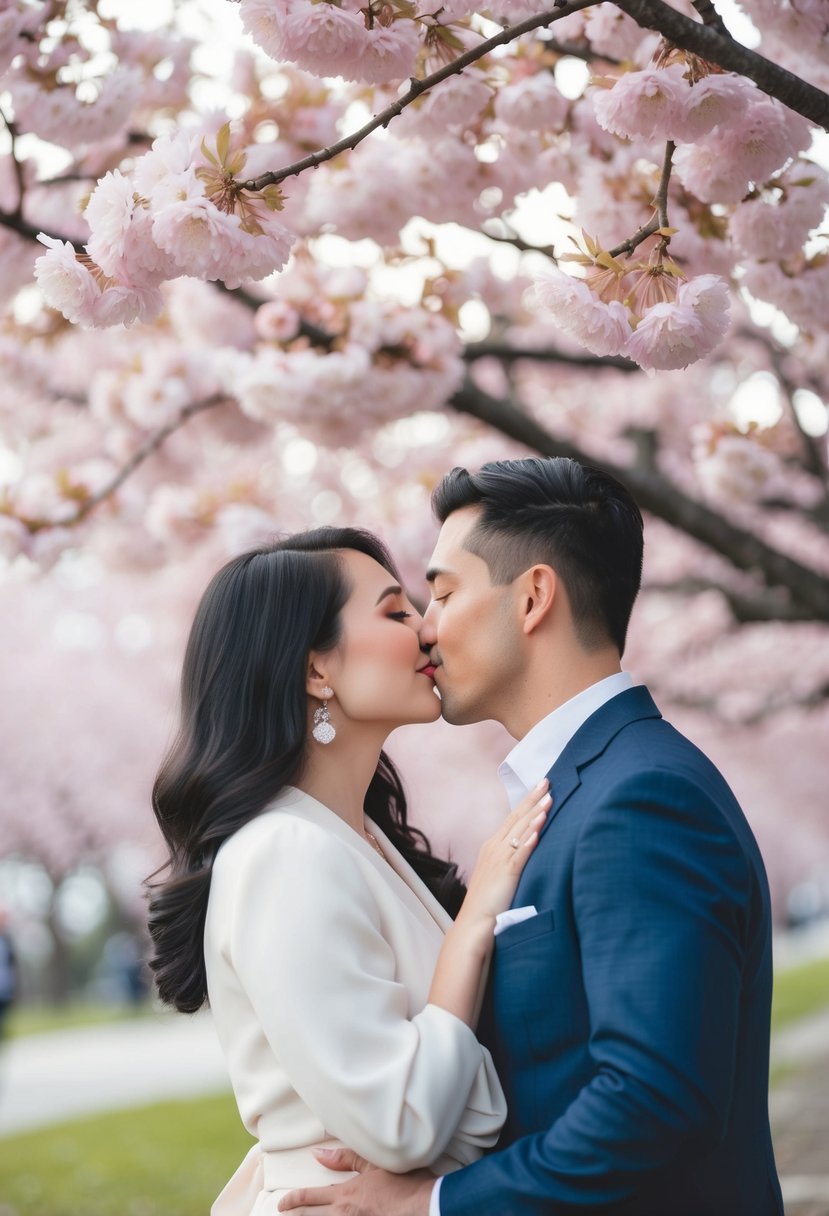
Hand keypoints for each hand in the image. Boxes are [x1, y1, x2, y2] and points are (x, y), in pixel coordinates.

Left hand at [277, 1147, 432, 1214]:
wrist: (425, 1206)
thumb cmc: (404, 1183)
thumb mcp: (375, 1164)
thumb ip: (347, 1159)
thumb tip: (319, 1154)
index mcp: (346, 1195)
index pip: (311, 1197)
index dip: (293, 1200)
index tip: (282, 1203)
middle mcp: (345, 1214)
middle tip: (282, 1215)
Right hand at [457, 778, 550, 933]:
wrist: (474, 924)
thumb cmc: (487, 903)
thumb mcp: (497, 875)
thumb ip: (508, 860)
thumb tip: (524, 849)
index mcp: (491, 846)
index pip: (512, 818)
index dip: (527, 801)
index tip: (540, 787)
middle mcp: (494, 847)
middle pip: (517, 817)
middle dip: (533, 798)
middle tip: (547, 781)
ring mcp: (499, 858)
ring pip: (520, 830)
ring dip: (536, 813)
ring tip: (549, 798)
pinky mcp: (507, 872)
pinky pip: (520, 852)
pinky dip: (530, 838)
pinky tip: (540, 827)